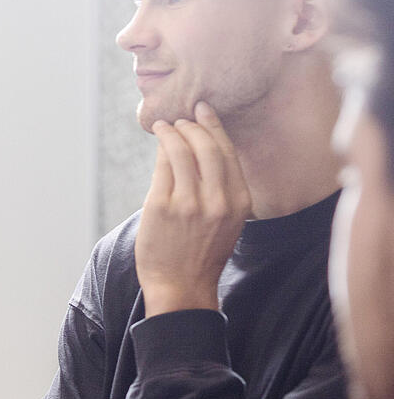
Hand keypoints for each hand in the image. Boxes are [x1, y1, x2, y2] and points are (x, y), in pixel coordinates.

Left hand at [135, 102, 252, 316]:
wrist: (181, 287)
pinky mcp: (161, 207)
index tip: (205, 110)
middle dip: (193, 126)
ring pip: (182, 153)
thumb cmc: (202, 254)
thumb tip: (205, 152)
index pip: (228, 153)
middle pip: (207, 147)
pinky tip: (159, 141)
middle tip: (182, 117)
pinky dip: (161, 149)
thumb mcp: (228, 222)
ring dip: (173, 133)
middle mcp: (218, 201)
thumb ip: (223, 190)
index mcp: (240, 203)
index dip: (215, 127)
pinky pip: (162, 168)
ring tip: (165, 126)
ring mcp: (188, 203)